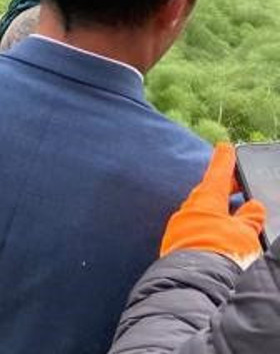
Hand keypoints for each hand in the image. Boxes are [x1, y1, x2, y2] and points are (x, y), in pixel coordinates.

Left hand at [160, 143, 266, 268]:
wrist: (195, 283)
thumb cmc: (222, 253)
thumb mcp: (245, 233)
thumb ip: (250, 219)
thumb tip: (253, 207)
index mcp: (205, 201)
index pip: (216, 175)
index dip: (223, 161)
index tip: (224, 146)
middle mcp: (189, 212)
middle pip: (208, 194)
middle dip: (223, 188)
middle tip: (237, 181)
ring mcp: (181, 229)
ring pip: (202, 214)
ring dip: (218, 211)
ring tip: (234, 212)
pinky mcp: (178, 247)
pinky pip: (197, 231)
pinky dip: (210, 228)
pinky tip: (219, 235)